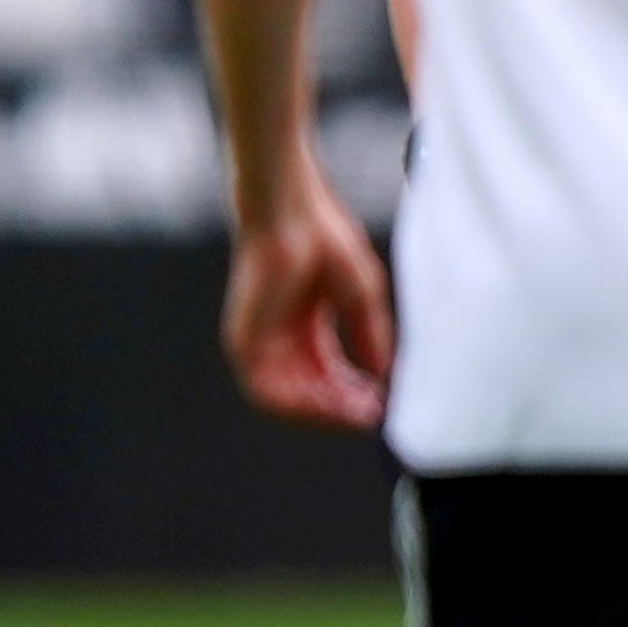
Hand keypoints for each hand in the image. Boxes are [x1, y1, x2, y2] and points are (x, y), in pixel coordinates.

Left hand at [221, 183, 393, 430]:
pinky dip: (297, 405)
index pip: (328, 376)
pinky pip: (265, 391)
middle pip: (309, 393)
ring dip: (320, 414)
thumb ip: (371, 337)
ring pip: (285, 400)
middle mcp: (281, 338)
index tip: (380, 404)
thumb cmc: (324, 237)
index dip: (354, 394)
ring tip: (352, 414)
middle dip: (341, 409)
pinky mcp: (244, 341)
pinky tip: (328, 404)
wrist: (289, 212)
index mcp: (306, 326)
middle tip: (370, 414)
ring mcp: (260, 341)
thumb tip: (383, 374)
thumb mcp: (362, 296)